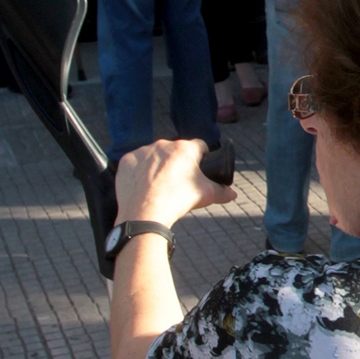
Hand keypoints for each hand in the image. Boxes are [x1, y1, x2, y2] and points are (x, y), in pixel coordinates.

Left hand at [114, 138, 236, 225]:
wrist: (145, 214)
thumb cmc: (177, 201)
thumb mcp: (206, 195)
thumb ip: (222, 191)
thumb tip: (232, 194)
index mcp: (185, 148)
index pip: (199, 146)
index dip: (202, 158)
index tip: (198, 169)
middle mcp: (163, 144)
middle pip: (175, 151)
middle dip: (178, 162)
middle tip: (178, 182)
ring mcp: (143, 151)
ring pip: (155, 155)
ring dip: (158, 165)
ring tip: (159, 186)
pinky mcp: (127, 160)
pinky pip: (137, 163)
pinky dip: (140, 172)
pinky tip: (144, 186)